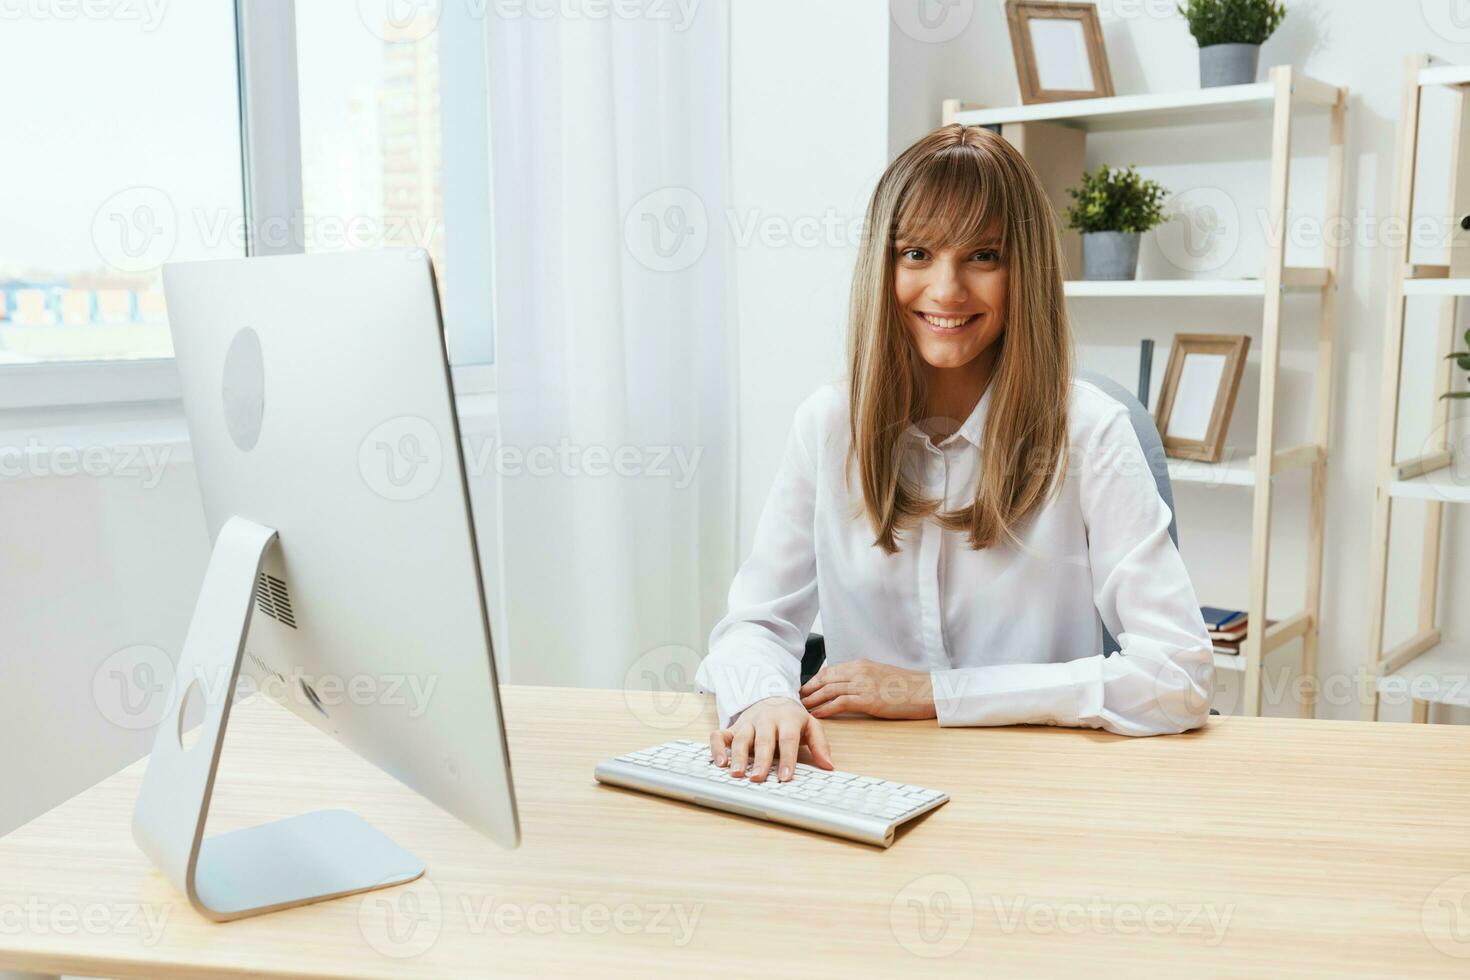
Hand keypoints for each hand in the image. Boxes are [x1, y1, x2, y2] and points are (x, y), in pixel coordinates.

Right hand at [709, 696, 833, 781]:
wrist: (770, 695)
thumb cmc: (791, 717)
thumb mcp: (810, 725)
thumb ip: (819, 744)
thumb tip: (828, 765)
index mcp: (787, 719)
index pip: (787, 739)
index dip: (787, 758)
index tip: (786, 776)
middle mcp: (766, 720)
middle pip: (763, 740)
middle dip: (760, 760)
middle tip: (758, 777)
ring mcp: (747, 723)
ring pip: (740, 738)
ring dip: (737, 756)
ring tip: (736, 774)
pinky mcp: (732, 727)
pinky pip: (720, 735)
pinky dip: (717, 748)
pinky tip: (720, 763)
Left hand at [798, 658, 936, 719]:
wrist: (926, 690)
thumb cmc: (906, 686)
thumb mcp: (880, 675)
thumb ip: (862, 678)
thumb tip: (847, 687)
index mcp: (861, 664)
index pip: (829, 671)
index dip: (813, 680)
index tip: (804, 689)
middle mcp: (859, 671)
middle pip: (825, 679)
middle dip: (808, 690)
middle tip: (795, 700)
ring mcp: (863, 684)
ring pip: (828, 690)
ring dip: (812, 700)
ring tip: (800, 708)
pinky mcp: (868, 699)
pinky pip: (840, 703)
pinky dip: (825, 709)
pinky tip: (816, 715)